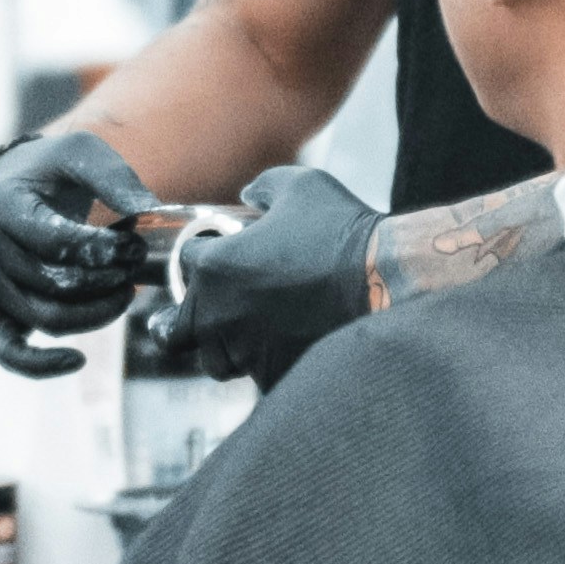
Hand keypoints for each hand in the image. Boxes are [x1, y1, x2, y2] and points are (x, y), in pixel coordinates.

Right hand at [0, 129, 162, 378]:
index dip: (102, 249)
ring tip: (126, 294)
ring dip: (94, 314)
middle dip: (105, 281)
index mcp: (1, 207)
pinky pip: (10, 353)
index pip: (54, 240)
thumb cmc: (51, 171)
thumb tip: (150, 211)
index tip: (135, 246)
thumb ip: (113, 177)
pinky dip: (41, 365)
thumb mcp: (80, 154)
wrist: (15, 187)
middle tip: (136, 269)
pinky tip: (78, 359)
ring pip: (44, 317)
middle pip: (52, 284)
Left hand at [146, 165, 381, 389]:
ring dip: (226, 347)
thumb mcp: (301, 187)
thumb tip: (248, 194)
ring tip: (249, 335)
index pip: (186, 262)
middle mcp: (220, 314)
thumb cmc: (342, 233)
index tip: (218, 255)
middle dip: (190, 319)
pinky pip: (256, 377)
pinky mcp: (273, 377)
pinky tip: (285, 350)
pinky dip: (266, 366)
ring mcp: (245, 351)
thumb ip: (264, 186)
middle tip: (207, 313)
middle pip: (180, 328)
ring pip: (217, 359)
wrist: (385, 283)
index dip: (202, 255)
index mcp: (215, 267)